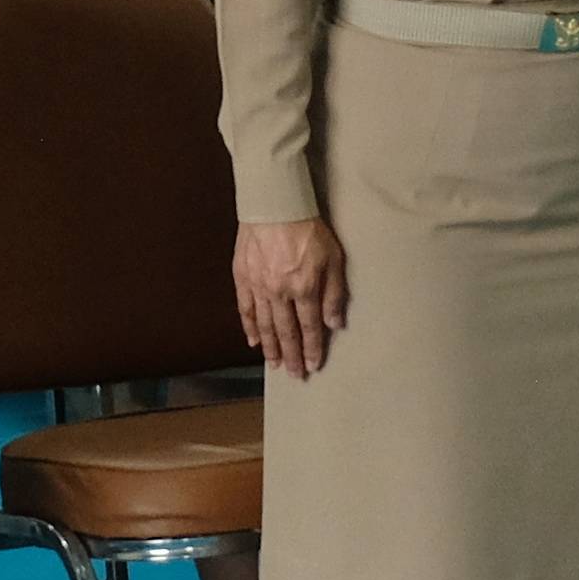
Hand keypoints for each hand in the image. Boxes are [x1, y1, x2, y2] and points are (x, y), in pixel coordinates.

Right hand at [233, 217, 347, 377]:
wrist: (274, 204)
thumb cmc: (307, 227)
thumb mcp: (333, 258)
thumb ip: (334, 293)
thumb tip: (336, 323)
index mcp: (304, 289)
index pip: (310, 328)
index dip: (313, 349)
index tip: (314, 365)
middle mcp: (280, 293)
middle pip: (287, 332)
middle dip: (292, 356)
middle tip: (295, 375)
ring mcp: (259, 286)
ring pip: (265, 325)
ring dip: (271, 347)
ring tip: (275, 364)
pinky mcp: (243, 277)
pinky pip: (246, 308)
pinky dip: (249, 326)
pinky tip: (253, 340)